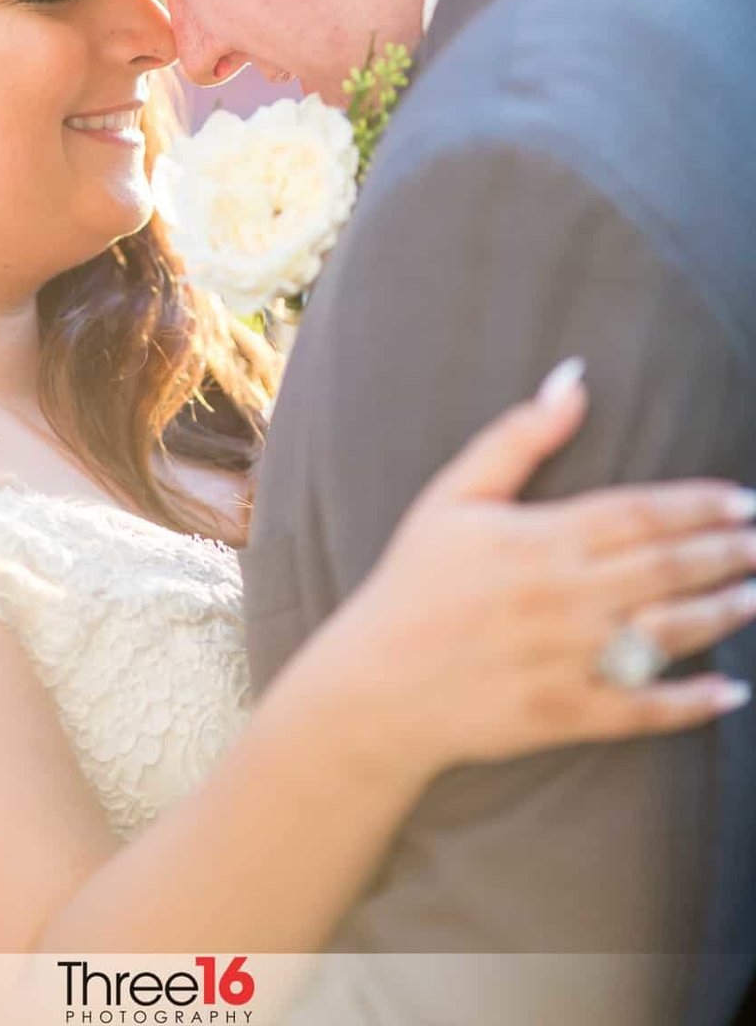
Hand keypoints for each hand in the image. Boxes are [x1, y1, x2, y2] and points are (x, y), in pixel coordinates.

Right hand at [338, 360, 755, 774]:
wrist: (376, 685)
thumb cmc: (413, 581)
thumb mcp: (453, 495)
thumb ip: (518, 437)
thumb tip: (574, 379)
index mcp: (539, 539)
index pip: (639, 514)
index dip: (698, 505)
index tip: (742, 500)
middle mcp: (562, 597)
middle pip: (665, 569)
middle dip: (725, 554)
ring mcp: (567, 660)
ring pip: (667, 634)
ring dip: (721, 614)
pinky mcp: (566, 715)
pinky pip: (643, 710)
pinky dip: (692, 702)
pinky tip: (732, 690)